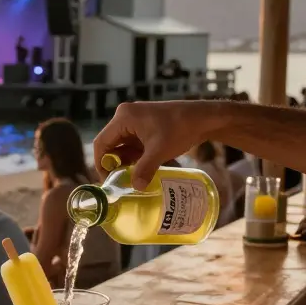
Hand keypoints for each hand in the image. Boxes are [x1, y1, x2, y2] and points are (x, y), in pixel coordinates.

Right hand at [90, 102, 210, 188]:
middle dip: (114, 163)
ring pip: (121, 145)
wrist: (203, 118)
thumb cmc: (180, 128)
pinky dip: (134, 156)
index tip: (108, 180)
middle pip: (110, 144)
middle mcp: (125, 116)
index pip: (102, 142)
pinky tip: (141, 169)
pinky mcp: (144, 125)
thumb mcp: (160, 150)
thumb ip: (145, 169)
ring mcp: (135, 120)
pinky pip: (132, 143)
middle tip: (120, 181)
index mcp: (124, 117)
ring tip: (131, 177)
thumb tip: (136, 187)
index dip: (101, 163)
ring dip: (125, 161)